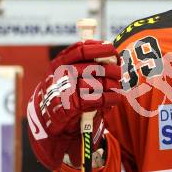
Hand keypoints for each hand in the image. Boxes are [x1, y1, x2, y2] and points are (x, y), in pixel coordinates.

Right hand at [27, 40, 121, 169]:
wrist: (51, 122)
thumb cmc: (68, 95)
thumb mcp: (71, 76)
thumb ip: (88, 65)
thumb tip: (114, 55)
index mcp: (60, 63)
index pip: (80, 50)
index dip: (99, 48)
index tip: (112, 49)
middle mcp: (61, 74)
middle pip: (94, 67)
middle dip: (112, 70)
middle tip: (119, 73)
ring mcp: (64, 90)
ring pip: (98, 83)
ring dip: (113, 86)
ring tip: (118, 88)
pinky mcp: (70, 107)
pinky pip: (98, 99)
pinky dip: (111, 99)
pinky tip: (116, 99)